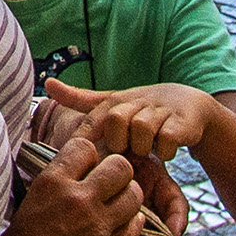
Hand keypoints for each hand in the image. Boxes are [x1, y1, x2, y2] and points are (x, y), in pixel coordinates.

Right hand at [0, 138, 142, 235]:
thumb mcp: (28, 204)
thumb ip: (54, 186)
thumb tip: (69, 173)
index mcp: (52, 183)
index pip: (85, 147)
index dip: (88, 157)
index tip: (85, 168)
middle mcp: (79, 200)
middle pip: (120, 166)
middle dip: (116, 174)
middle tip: (108, 186)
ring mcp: (98, 227)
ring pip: (135, 196)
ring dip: (127, 199)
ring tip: (116, 207)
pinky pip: (136, 228)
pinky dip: (132, 225)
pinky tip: (119, 228)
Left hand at [47, 78, 211, 163]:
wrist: (188, 105)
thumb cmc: (142, 109)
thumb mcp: (112, 103)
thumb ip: (81, 99)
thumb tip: (47, 83)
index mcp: (116, 100)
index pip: (94, 116)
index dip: (86, 134)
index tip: (81, 151)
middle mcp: (136, 101)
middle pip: (116, 121)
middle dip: (118, 141)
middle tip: (125, 150)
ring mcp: (160, 111)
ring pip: (142, 132)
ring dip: (143, 147)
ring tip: (146, 150)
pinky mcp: (182, 122)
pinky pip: (167, 141)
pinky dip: (165, 151)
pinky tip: (165, 150)